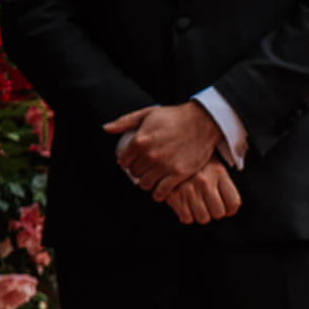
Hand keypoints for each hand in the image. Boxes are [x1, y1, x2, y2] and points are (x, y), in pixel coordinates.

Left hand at [106, 101, 220, 197]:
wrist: (202, 123)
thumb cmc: (174, 117)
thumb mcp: (147, 114)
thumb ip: (125, 122)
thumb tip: (106, 128)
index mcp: (140, 141)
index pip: (123, 161)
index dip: (127, 162)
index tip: (133, 161)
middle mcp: (150, 155)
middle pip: (134, 173)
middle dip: (138, 171)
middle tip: (145, 169)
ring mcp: (164, 166)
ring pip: (145, 184)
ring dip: (146, 183)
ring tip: (152, 179)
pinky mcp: (178, 174)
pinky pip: (161, 192)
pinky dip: (158, 194)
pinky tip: (160, 191)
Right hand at [162, 161, 242, 224]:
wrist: (169, 151)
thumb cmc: (195, 162)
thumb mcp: (214, 165)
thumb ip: (224, 184)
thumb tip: (233, 207)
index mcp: (218, 172)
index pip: (233, 201)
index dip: (231, 210)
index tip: (227, 210)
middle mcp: (205, 181)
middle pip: (218, 213)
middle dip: (215, 212)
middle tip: (210, 207)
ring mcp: (189, 189)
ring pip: (203, 218)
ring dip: (202, 215)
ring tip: (198, 206)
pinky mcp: (174, 195)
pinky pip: (186, 218)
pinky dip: (187, 216)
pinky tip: (186, 206)